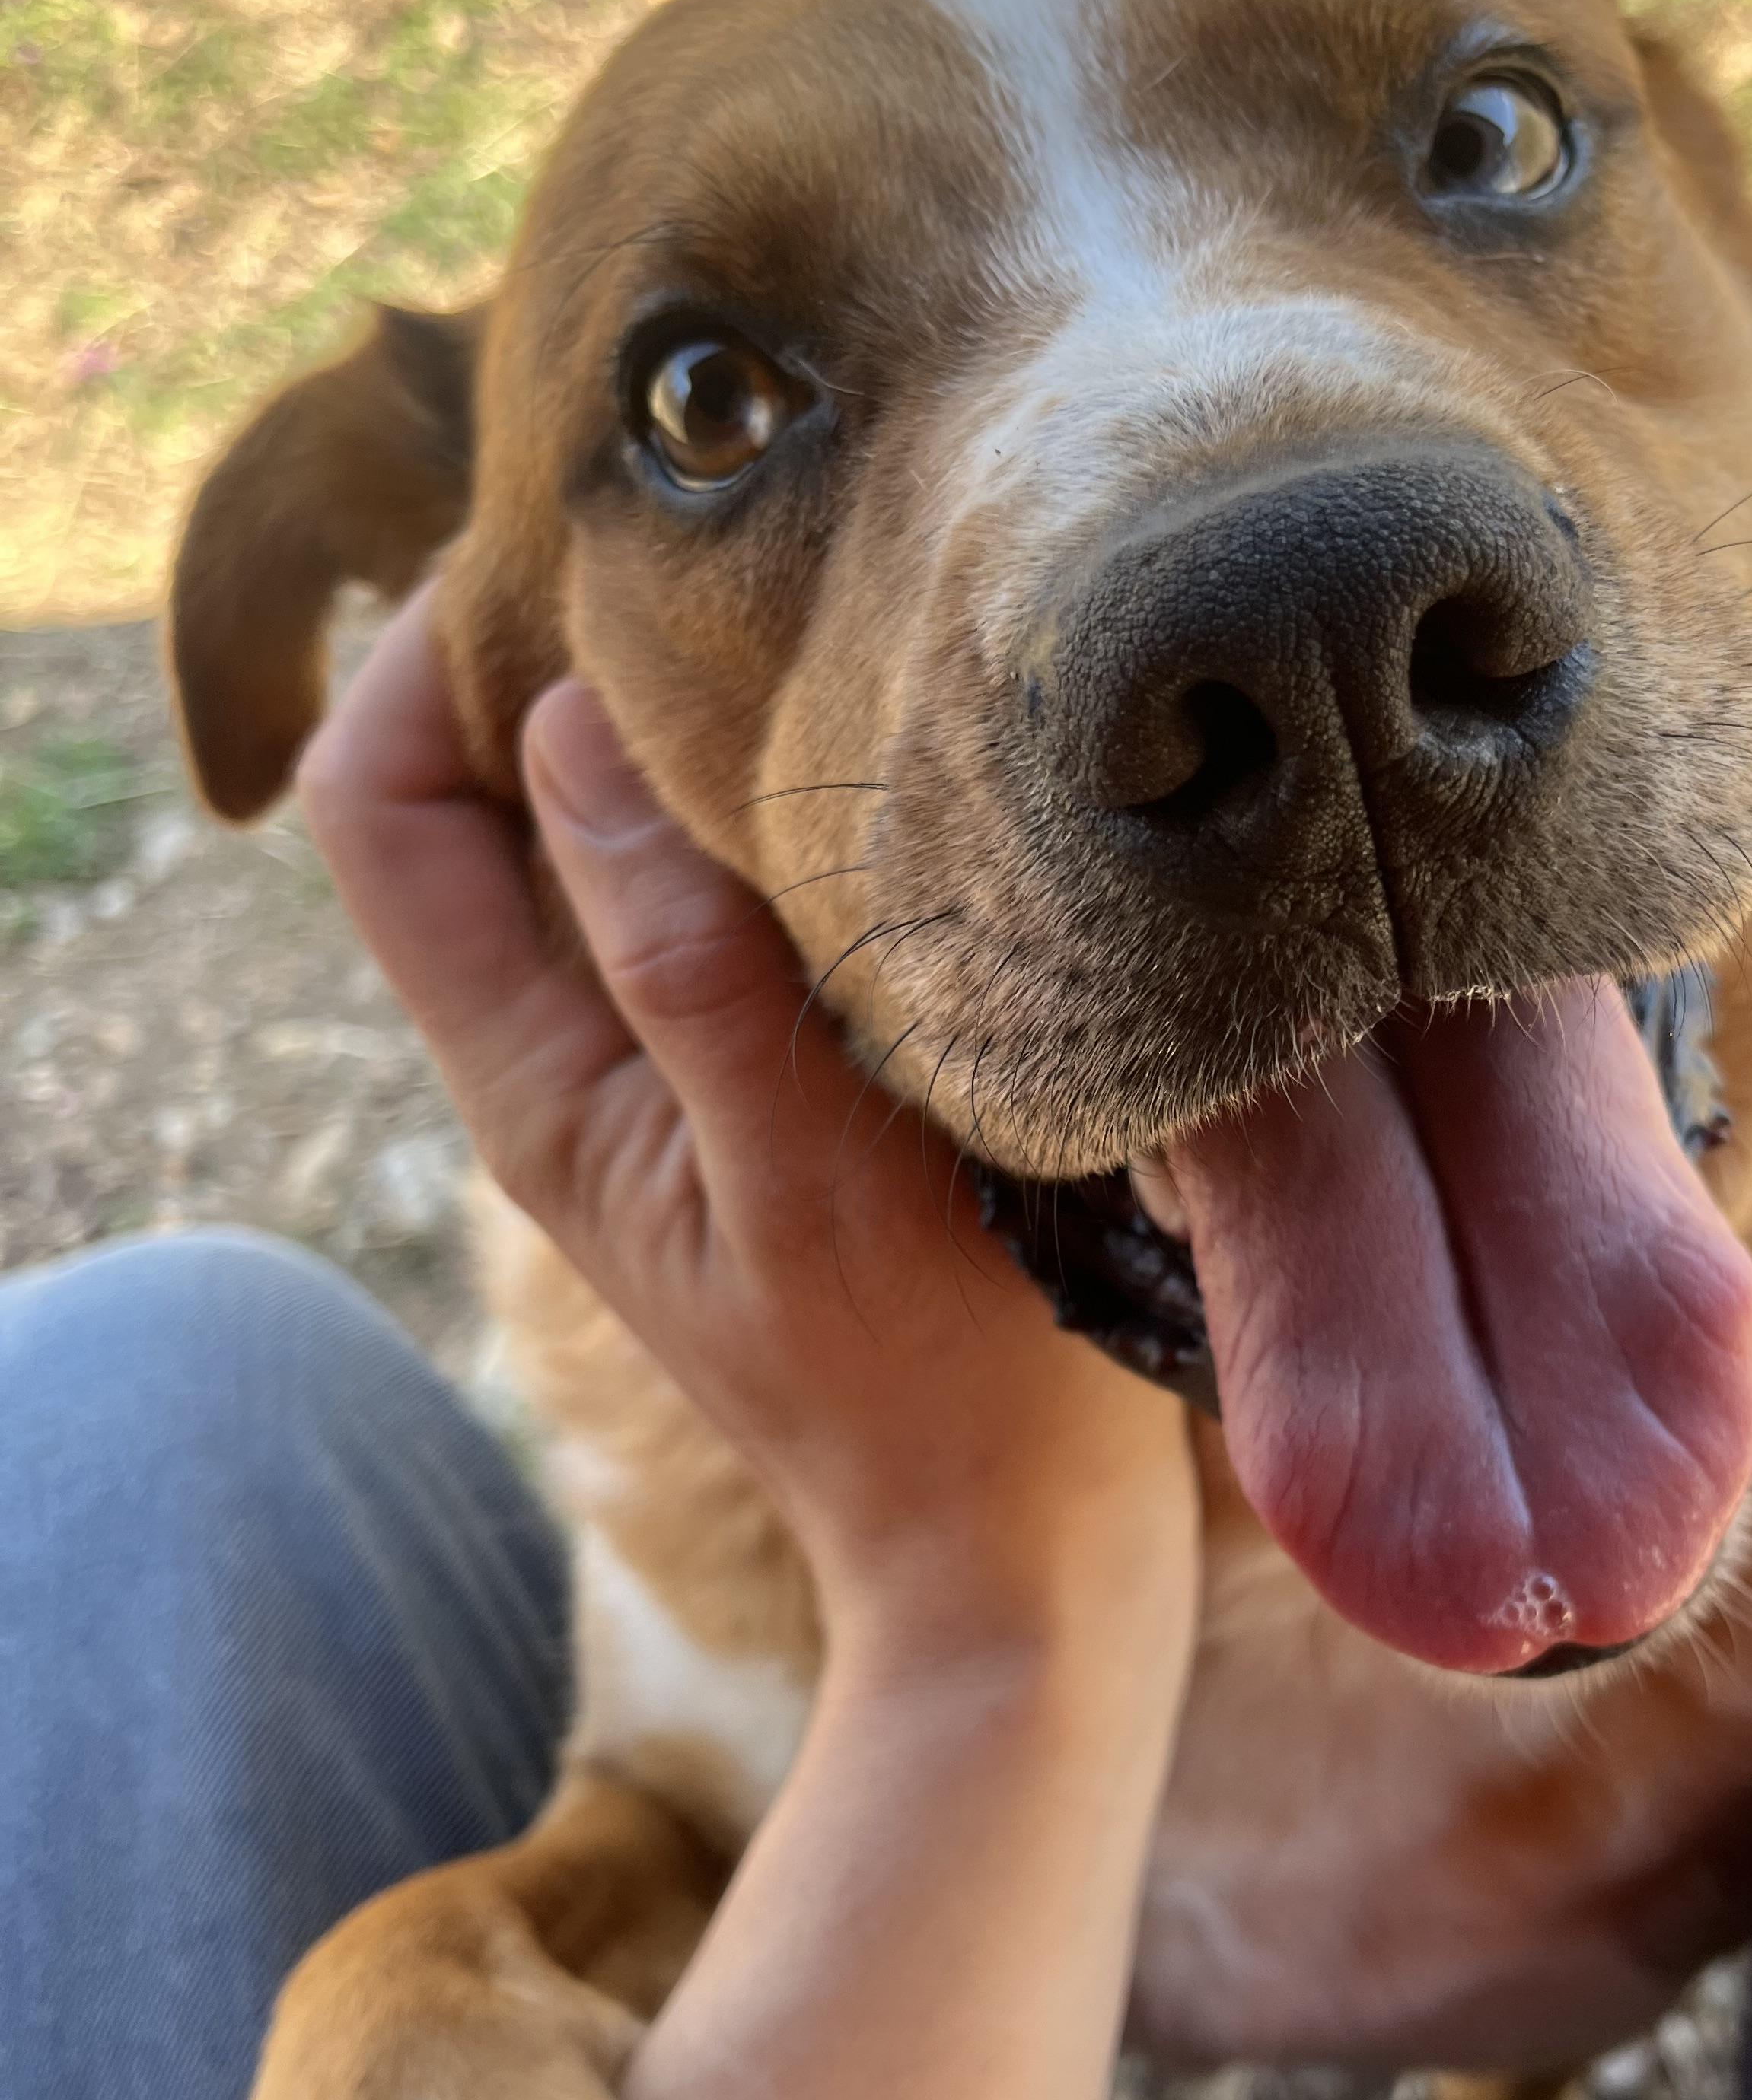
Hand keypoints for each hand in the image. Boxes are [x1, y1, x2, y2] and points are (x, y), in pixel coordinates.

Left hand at [296, 590, 1198, 1677]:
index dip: (426, 656)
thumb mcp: (809, 1169)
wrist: (1022, 1557)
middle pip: (476, 791)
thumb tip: (574, 728)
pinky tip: (867, 752)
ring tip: (797, 617)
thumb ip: (684, 960)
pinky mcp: (770, 1070)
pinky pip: (710, 886)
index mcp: (536, 1079)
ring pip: (600, 828)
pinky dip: (753, 800)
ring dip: (663, 719)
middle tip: (706, 542)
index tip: (583, 545)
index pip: (382, 803)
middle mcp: (572, 1054)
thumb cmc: (941, 1383)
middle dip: (546, 650)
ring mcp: (670, 1062)